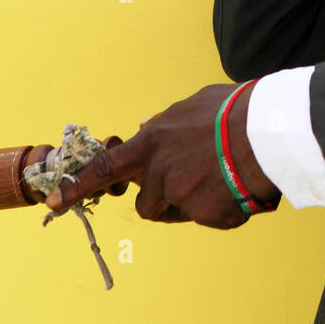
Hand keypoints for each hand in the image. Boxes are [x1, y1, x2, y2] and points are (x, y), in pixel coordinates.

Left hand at [45, 84, 279, 228]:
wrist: (270, 132)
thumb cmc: (235, 110)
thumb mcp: (193, 105)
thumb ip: (166, 122)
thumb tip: (147, 127)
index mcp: (154, 142)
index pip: (105, 168)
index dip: (78, 187)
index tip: (54, 203)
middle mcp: (161, 173)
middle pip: (146, 202)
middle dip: (162, 197)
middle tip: (192, 180)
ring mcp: (182, 197)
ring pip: (176, 212)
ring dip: (190, 205)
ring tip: (221, 181)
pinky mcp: (207, 216)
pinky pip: (210, 218)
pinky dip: (224, 208)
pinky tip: (240, 187)